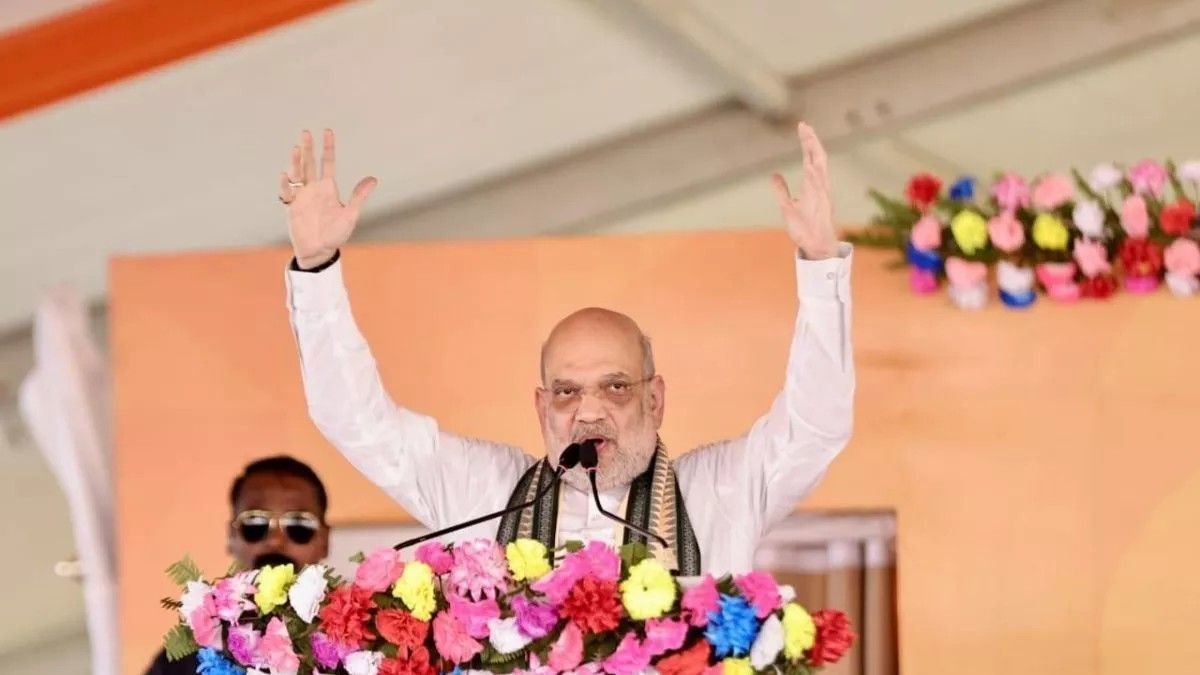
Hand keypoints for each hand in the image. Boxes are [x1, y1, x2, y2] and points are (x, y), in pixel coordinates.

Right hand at [279, 129, 377, 268]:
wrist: (320, 251)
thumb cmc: (336, 234)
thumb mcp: (350, 214)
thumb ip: (358, 196)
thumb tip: (373, 179)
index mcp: (328, 188)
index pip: (328, 162)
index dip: (328, 147)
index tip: (327, 131)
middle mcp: (314, 188)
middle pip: (309, 163)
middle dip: (308, 148)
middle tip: (306, 132)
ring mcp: (301, 196)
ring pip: (297, 174)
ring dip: (296, 162)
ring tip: (296, 148)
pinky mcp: (292, 207)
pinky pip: (286, 193)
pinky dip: (285, 185)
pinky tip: (286, 176)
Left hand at [771, 123, 838, 259]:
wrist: (815, 246)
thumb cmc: (804, 228)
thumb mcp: (787, 206)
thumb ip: (782, 190)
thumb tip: (774, 175)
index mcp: (813, 185)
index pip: (811, 158)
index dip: (808, 143)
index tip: (802, 127)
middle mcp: (820, 186)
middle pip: (818, 158)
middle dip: (811, 141)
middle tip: (804, 125)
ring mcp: (822, 194)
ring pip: (820, 168)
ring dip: (814, 152)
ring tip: (808, 136)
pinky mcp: (822, 205)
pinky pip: (819, 186)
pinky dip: (816, 173)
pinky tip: (811, 163)